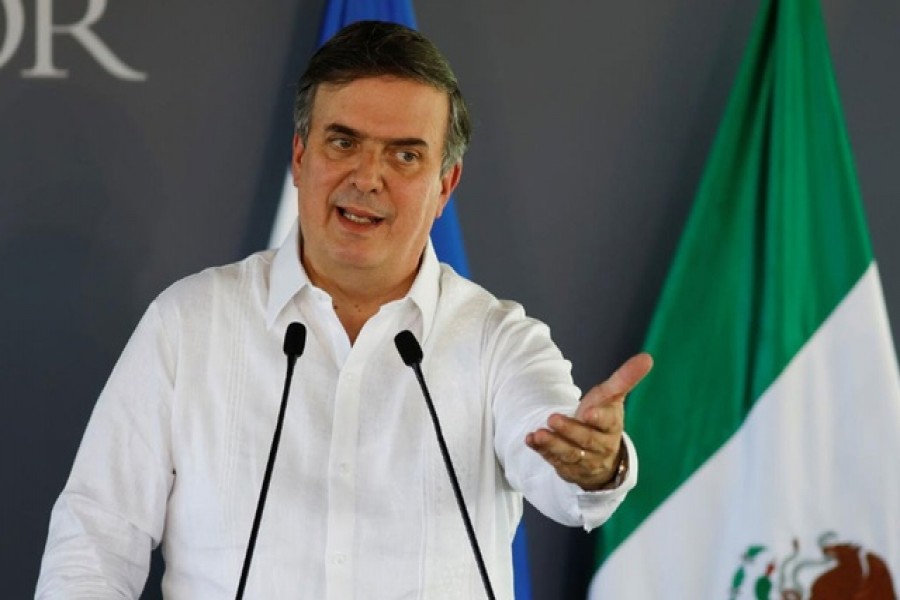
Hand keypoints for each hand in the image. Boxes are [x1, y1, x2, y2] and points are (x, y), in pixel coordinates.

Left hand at [525, 353, 652, 490]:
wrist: (601, 456)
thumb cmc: (604, 419)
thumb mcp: (612, 398)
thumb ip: (624, 379)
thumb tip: (648, 357)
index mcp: (612, 426)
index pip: (608, 423)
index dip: (599, 418)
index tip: (588, 412)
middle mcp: (600, 446)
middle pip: (586, 440)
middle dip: (569, 430)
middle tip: (552, 418)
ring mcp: (584, 460)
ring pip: (570, 454)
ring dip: (553, 444)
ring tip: (538, 434)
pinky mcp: (568, 469)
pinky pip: (555, 461)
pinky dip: (542, 451)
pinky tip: (531, 440)